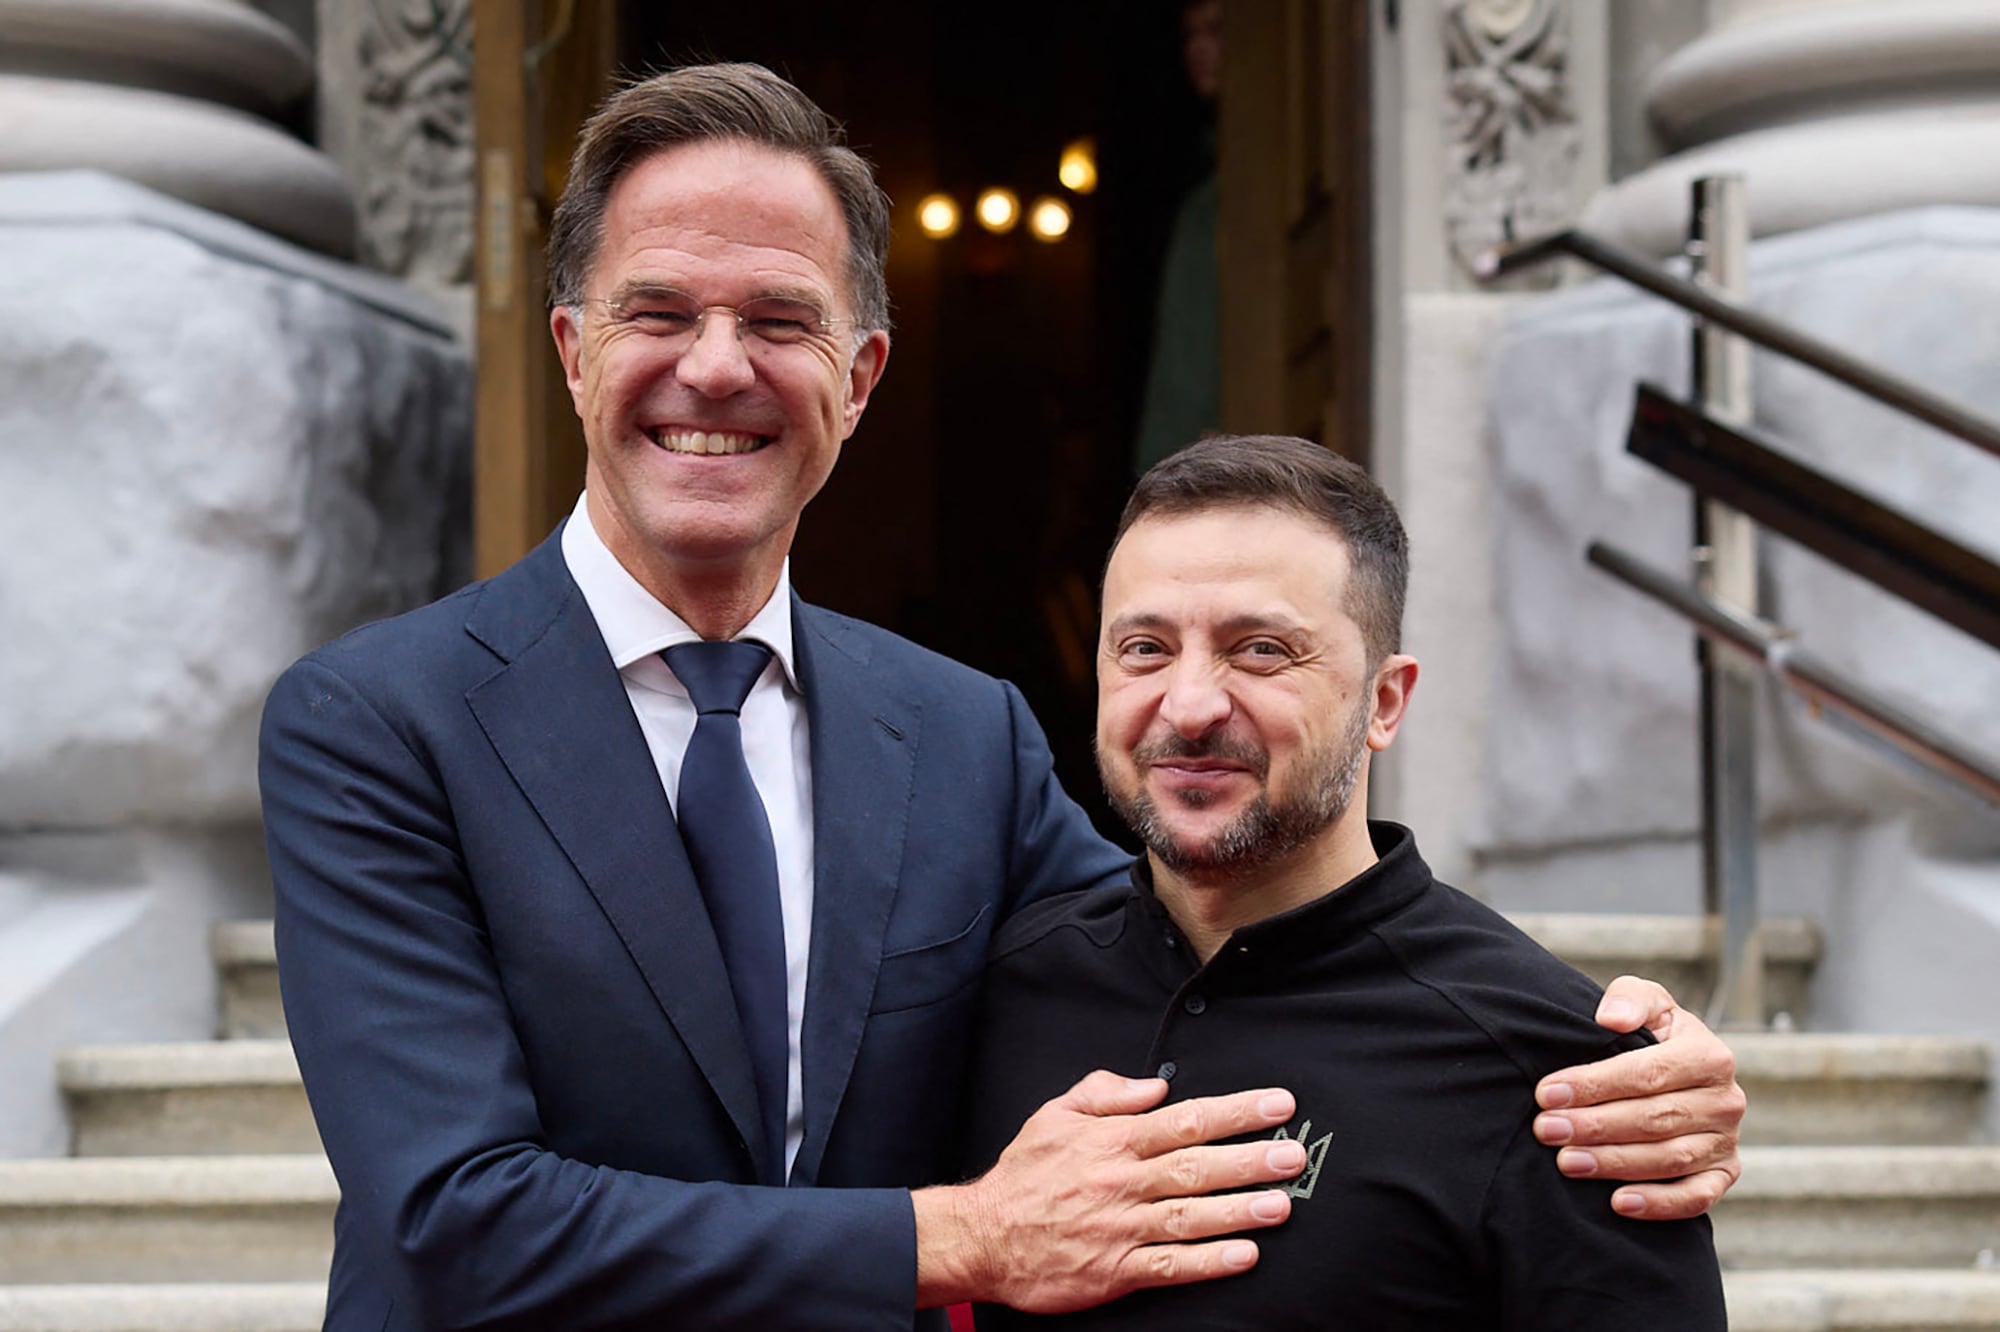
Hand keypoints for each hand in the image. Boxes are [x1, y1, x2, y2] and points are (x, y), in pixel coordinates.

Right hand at [914, 1071, 1301, 1312]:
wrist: (983, 1236)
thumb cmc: (1023, 1176)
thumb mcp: (1055, 1115)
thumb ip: (1105, 1093)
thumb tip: (1155, 1086)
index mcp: (1113, 1141)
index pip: (1184, 1119)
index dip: (1234, 1112)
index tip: (1275, 1105)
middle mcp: (1122, 1182)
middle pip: (1196, 1167)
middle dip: (1249, 1159)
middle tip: (1293, 1155)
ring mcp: (1121, 1228)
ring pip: (1190, 1216)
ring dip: (1239, 1210)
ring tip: (1281, 1204)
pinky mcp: (1116, 1270)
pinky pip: (1169, 1265)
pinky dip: (1207, 1262)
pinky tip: (1243, 1257)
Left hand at [1533, 975, 1744, 1219]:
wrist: (1681, 1070)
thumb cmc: (1651, 1033)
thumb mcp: (1645, 1001)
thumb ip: (1630, 999)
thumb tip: (1610, 1018)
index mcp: (1709, 1056)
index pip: (1647, 1074)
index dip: (1595, 1085)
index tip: (1547, 1093)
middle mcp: (1726, 1101)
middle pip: (1654, 1119)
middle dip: (1595, 1126)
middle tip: (1547, 1130)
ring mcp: (1726, 1141)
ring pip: (1669, 1159)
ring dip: (1615, 1163)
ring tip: (1567, 1162)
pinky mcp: (1724, 1174)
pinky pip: (1696, 1197)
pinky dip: (1660, 1204)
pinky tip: (1619, 1203)